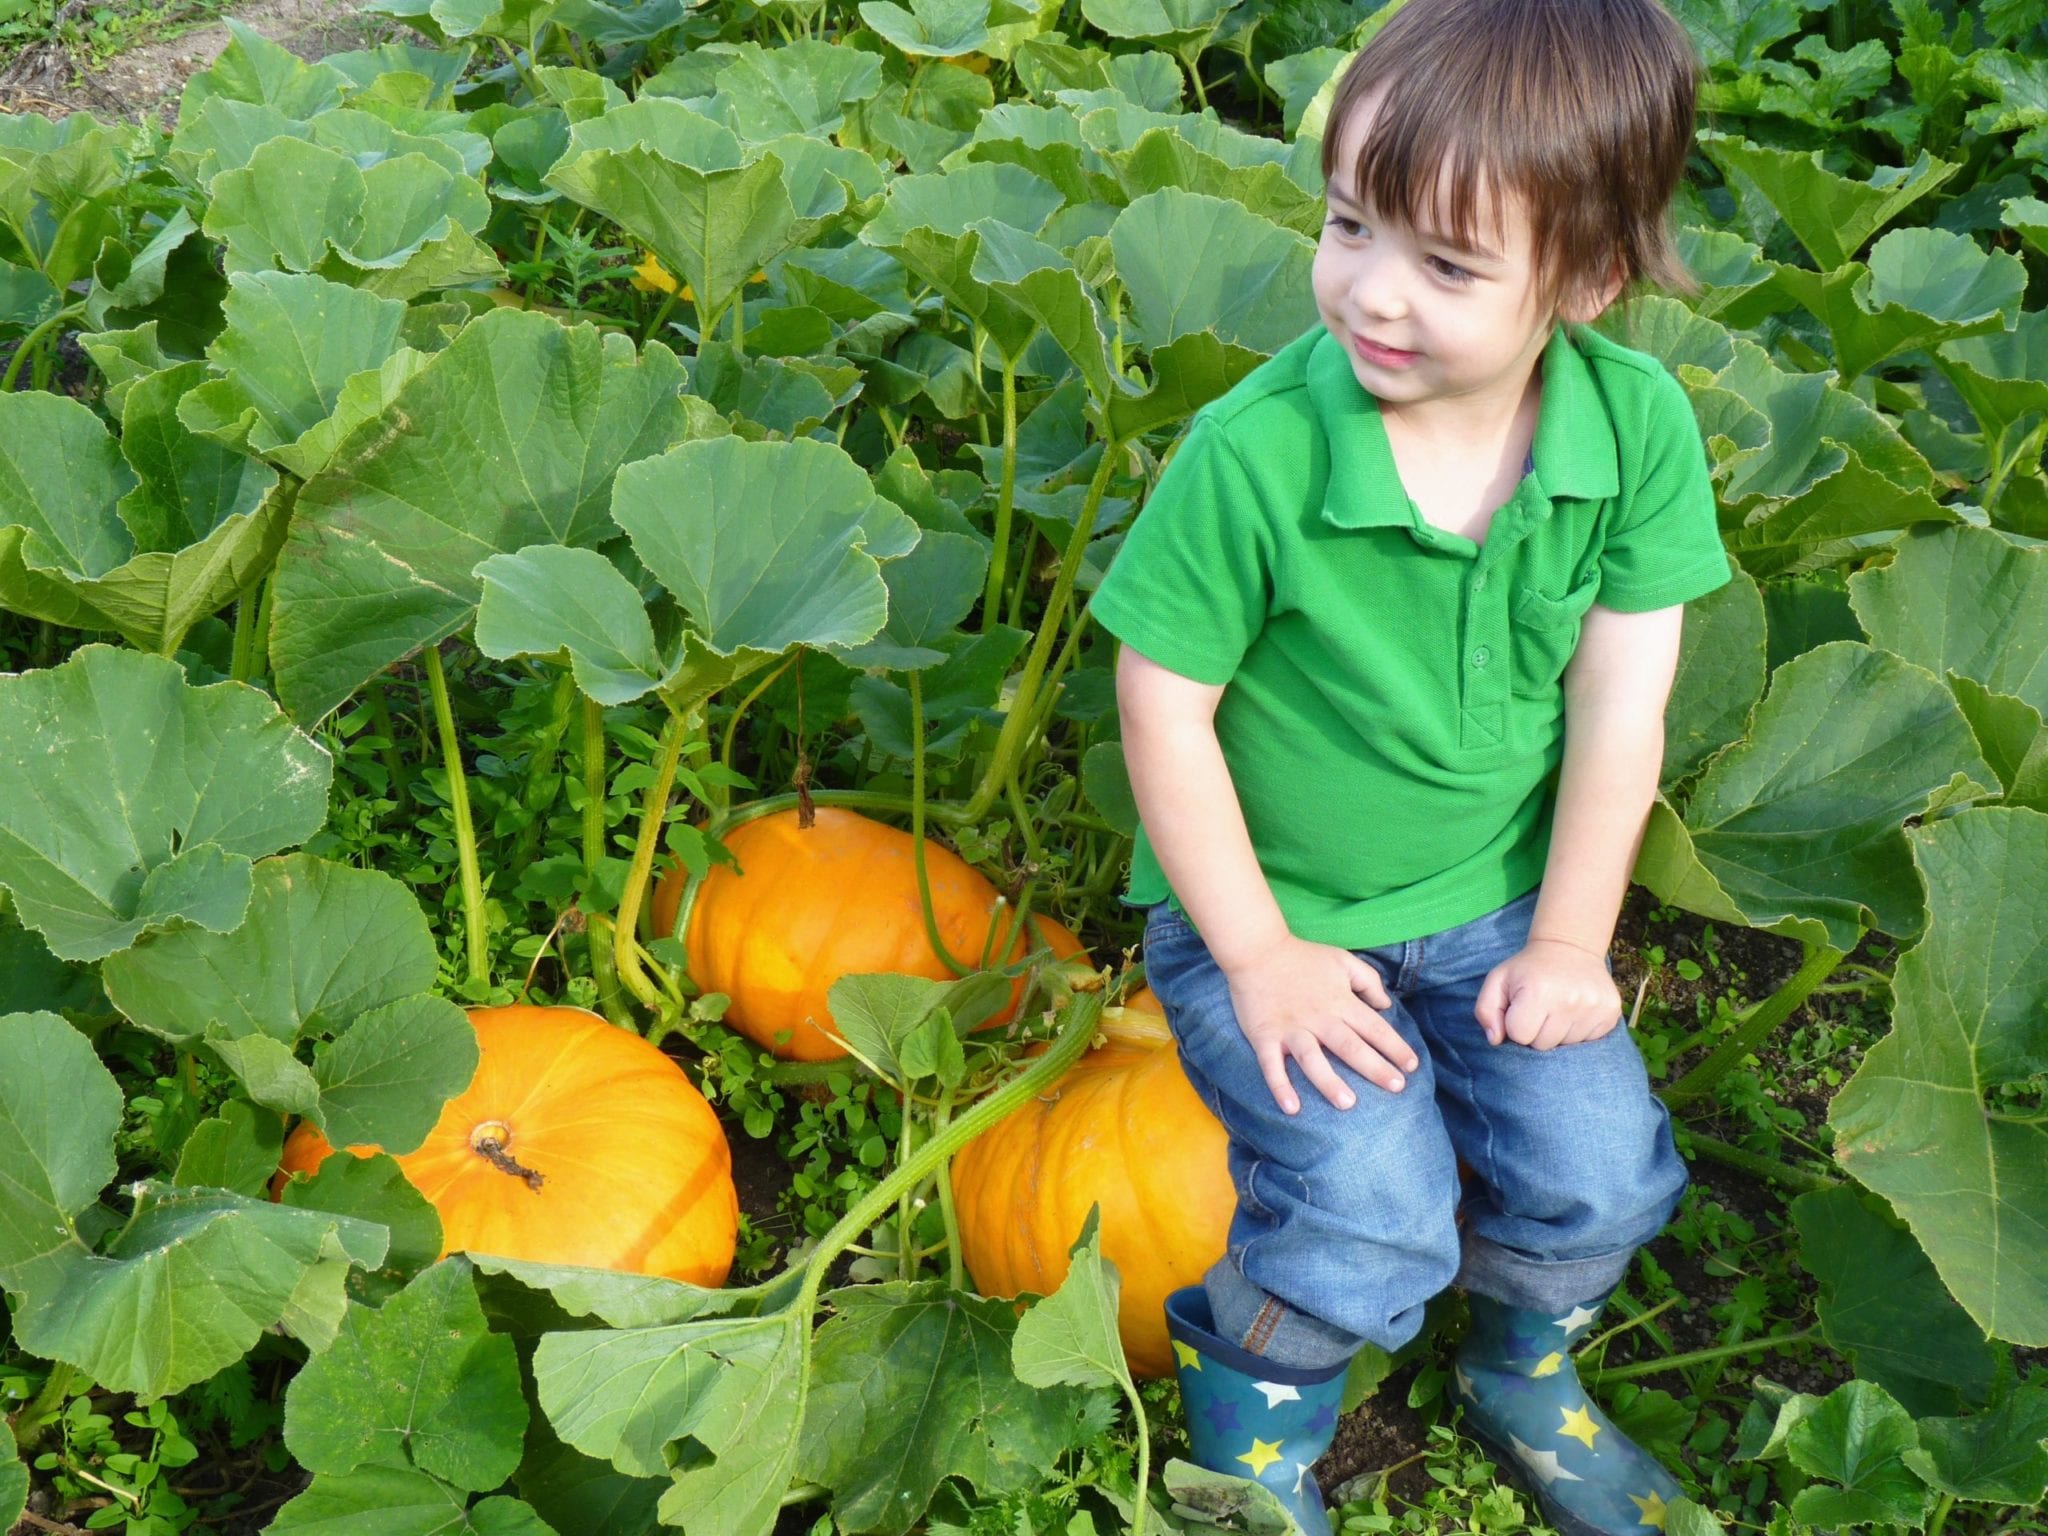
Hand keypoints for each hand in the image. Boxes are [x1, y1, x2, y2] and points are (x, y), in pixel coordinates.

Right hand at [1219, 934, 1417, 1113]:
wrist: (1257, 950)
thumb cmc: (1303, 956)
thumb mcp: (1342, 960)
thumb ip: (1368, 980)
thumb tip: (1386, 1004)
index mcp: (1340, 1001)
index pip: (1373, 1027)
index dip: (1394, 1047)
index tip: (1411, 1066)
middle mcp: (1318, 1018)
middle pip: (1350, 1047)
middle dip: (1375, 1068)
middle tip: (1397, 1088)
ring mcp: (1291, 1029)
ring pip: (1313, 1060)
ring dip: (1329, 1082)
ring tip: (1347, 1104)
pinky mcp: (1265, 1037)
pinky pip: (1272, 1065)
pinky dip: (1280, 1086)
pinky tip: (1291, 1108)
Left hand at [1473, 939, 1622, 1049]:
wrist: (1570, 948)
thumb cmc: (1528, 969)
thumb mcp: (1498, 980)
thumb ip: (1486, 1010)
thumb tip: (1495, 1040)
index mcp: (1539, 992)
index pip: (1520, 1035)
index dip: (1516, 1025)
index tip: (1521, 1008)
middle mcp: (1570, 1000)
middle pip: (1543, 1045)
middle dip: (1537, 1031)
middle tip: (1541, 1008)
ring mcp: (1594, 1008)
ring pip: (1566, 1046)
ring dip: (1558, 1033)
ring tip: (1558, 1009)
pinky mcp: (1611, 1014)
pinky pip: (1588, 1042)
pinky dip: (1578, 1032)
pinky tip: (1574, 1012)